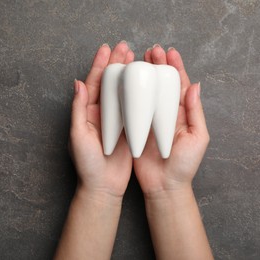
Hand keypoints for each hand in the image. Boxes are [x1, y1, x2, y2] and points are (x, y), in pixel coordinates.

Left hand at [69, 41, 133, 201]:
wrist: (103, 186)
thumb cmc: (87, 164)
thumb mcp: (78, 136)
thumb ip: (78, 110)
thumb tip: (78, 83)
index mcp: (87, 113)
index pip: (93, 83)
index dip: (99, 65)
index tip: (106, 49)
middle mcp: (101, 114)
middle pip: (109, 83)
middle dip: (116, 65)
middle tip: (125, 48)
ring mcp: (115, 121)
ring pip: (122, 92)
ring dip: (128, 76)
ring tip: (137, 60)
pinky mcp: (127, 129)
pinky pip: (133, 108)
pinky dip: (139, 94)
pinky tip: (147, 84)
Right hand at [133, 45, 209, 197]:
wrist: (164, 185)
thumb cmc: (184, 165)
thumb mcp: (197, 138)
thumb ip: (196, 113)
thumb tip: (195, 86)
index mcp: (182, 114)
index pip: (179, 85)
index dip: (175, 67)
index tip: (169, 52)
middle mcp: (165, 113)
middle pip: (161, 84)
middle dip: (157, 66)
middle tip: (150, 51)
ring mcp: (150, 119)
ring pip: (146, 92)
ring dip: (143, 76)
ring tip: (137, 60)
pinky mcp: (136, 127)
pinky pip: (132, 108)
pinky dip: (129, 94)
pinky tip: (124, 83)